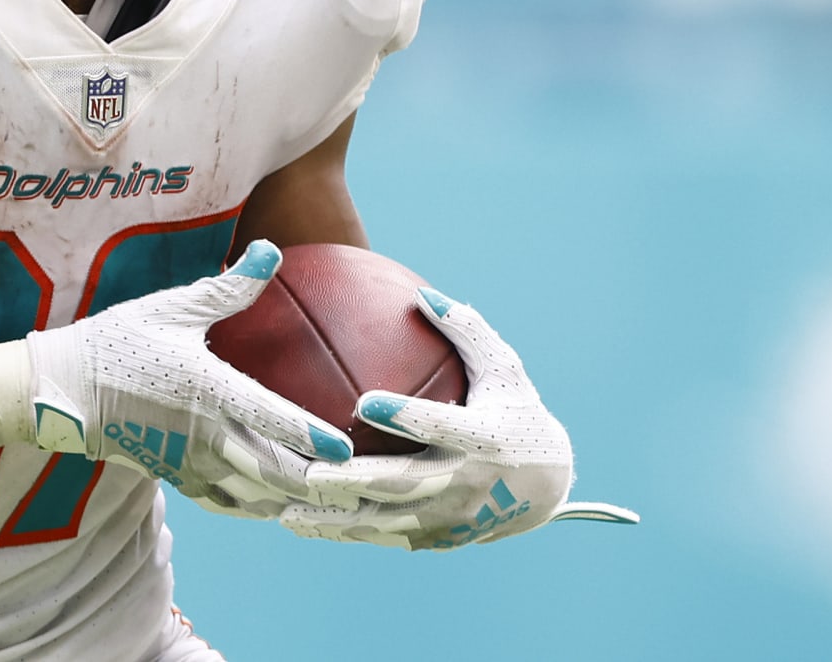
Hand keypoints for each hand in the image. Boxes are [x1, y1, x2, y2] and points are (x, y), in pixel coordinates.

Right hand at [0, 240, 351, 510]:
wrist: (61, 389)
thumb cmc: (115, 340)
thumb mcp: (171, 307)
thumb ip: (228, 286)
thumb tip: (270, 249)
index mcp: (205, 387)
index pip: (269, 417)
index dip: (310, 436)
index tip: (345, 448)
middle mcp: (200, 431)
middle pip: (270, 471)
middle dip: (315, 484)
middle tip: (352, 486)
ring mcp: (186, 459)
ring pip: (251, 494)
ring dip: (289, 499)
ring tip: (325, 499)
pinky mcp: (173, 473)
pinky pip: (223, 500)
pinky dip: (253, 506)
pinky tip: (273, 503)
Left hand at [279, 286, 639, 549]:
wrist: (546, 490)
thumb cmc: (515, 412)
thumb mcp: (504, 370)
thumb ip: (466, 331)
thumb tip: (423, 293)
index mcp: (485, 438)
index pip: (444, 427)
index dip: (408, 417)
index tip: (365, 401)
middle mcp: (467, 482)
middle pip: (404, 485)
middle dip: (355, 481)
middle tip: (309, 471)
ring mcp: (452, 517)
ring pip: (387, 521)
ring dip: (337, 517)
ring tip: (286, 512)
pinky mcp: (438, 538)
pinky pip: (384, 536)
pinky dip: (343, 530)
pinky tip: (298, 521)